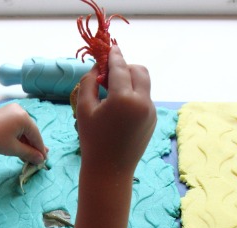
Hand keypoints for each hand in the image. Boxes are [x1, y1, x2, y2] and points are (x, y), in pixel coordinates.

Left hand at [0, 103, 47, 164]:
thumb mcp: (14, 149)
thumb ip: (30, 153)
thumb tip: (41, 159)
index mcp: (24, 117)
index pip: (36, 135)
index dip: (40, 148)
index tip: (44, 159)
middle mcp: (20, 110)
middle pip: (31, 131)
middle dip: (33, 145)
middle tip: (38, 158)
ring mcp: (12, 110)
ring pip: (24, 129)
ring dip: (26, 142)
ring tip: (30, 155)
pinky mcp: (5, 113)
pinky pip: (17, 126)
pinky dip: (19, 136)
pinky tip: (21, 146)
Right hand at [75, 45, 155, 176]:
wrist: (110, 170)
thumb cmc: (92, 140)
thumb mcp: (84, 109)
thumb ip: (89, 83)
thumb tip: (97, 67)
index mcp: (124, 99)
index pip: (120, 67)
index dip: (114, 56)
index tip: (110, 48)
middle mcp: (142, 102)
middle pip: (139, 70)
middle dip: (126, 67)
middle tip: (109, 75)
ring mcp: (150, 111)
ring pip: (144, 84)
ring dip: (130, 81)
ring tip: (112, 93)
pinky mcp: (152, 119)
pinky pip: (145, 98)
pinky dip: (134, 95)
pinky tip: (119, 109)